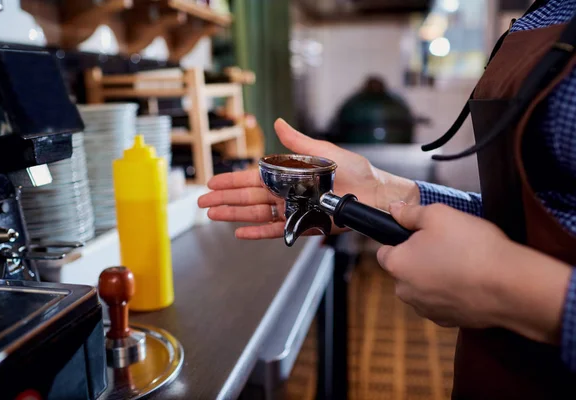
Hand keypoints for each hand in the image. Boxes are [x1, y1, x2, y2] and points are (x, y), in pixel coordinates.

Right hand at [198, 118, 418, 239]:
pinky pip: (275, 230)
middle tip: (202, 203)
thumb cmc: (353, 170)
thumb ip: (297, 142)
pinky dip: (257, 232)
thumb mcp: (323, 151)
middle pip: (248, 197)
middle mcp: (286, 192)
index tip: (212, 183)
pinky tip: (239, 233)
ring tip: (213, 216)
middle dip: (224, 199)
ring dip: (234, 215)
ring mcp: (292, 210)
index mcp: (288, 173)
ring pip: (256, 214)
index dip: (231, 181)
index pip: (252, 177)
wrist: (374, 193)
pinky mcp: (302, 225)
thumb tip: (279, 122)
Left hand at [377, 202, 571, 343]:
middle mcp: (405, 291)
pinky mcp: (448, 321)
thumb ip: (410, 213)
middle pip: (405, 270)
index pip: (384, 252)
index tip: (419, 235)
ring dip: (436, 276)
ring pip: (424, 287)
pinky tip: (471, 281)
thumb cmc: (471, 246)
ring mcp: (426, 309)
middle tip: (446, 245)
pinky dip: (453, 292)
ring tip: (463, 263)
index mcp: (397, 265)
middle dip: (420, 258)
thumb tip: (394, 210)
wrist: (509, 285)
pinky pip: (443, 302)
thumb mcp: (438, 214)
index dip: (400, 241)